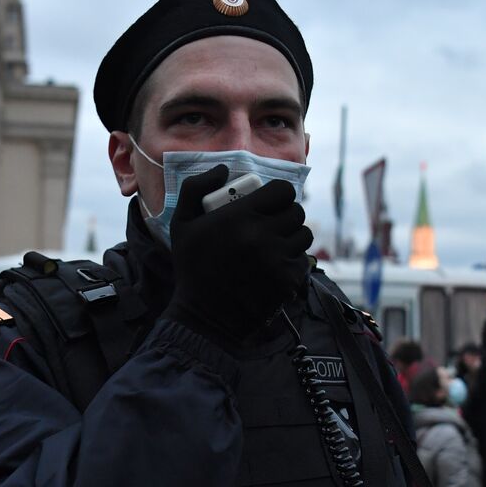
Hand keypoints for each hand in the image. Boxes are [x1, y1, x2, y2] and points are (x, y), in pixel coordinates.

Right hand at [165, 165, 312, 345]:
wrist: (203, 316)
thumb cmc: (192, 267)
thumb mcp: (181, 223)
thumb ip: (196, 187)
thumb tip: (223, 170)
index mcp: (239, 216)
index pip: (283, 191)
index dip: (279, 195)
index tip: (271, 203)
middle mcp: (262, 235)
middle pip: (297, 212)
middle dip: (286, 215)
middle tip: (273, 224)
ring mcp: (278, 259)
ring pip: (303, 236)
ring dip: (292, 237)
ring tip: (276, 245)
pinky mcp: (288, 281)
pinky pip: (303, 260)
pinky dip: (292, 261)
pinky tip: (276, 266)